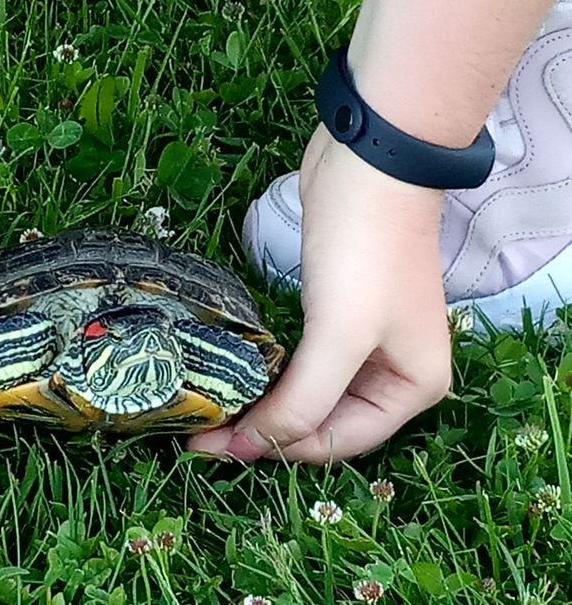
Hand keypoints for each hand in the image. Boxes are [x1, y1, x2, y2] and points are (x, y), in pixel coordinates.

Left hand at [189, 124, 451, 462]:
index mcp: (411, 390)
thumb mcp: (340, 336)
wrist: (369, 163)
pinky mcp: (336, 313)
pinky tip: (237, 376)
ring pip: (308, 394)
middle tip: (201, 431)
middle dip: (266, 431)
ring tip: (210, 412)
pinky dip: (271, 373)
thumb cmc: (364, 254)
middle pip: (322, 423)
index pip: (336, 442)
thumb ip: (302, 401)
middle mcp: (393, 374)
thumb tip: (252, 447)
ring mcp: (365, 342)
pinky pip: (301, 361)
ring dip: (264, 404)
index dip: (276, 449)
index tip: (211, 446)